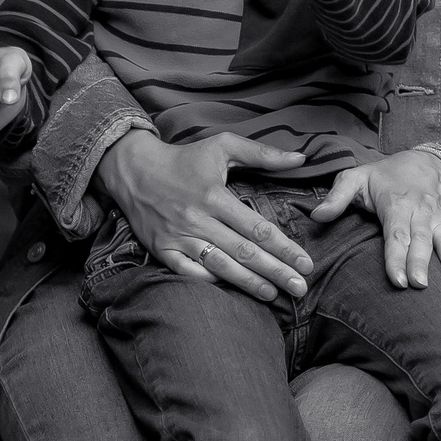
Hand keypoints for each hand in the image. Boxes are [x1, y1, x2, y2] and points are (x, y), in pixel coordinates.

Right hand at [95, 129, 317, 300]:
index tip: (307, 263)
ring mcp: (178, 237)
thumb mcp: (223, 145)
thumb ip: (263, 154)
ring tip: (274, 294)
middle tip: (300, 288)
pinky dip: (209, 281)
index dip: (285, 248)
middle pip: (243, 252)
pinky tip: (232, 290)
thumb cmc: (185, 158)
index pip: (258, 228)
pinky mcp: (162, 250)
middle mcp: (198, 220)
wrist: (134, 170)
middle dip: (275, 271)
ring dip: (248, 283)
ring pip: (219, 266)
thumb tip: (301, 158)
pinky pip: (188, 273)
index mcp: (215, 196)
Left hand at [312, 150, 440, 302]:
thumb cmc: (385, 177)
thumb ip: (337, 196)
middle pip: (424, 242)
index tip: (397, 280)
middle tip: (420, 286)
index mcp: (398, 205)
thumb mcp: (357, 177)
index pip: (396, 233)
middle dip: (423, 264)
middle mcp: (423, 215)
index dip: (396, 256)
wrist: (428, 163)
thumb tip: (316, 216)